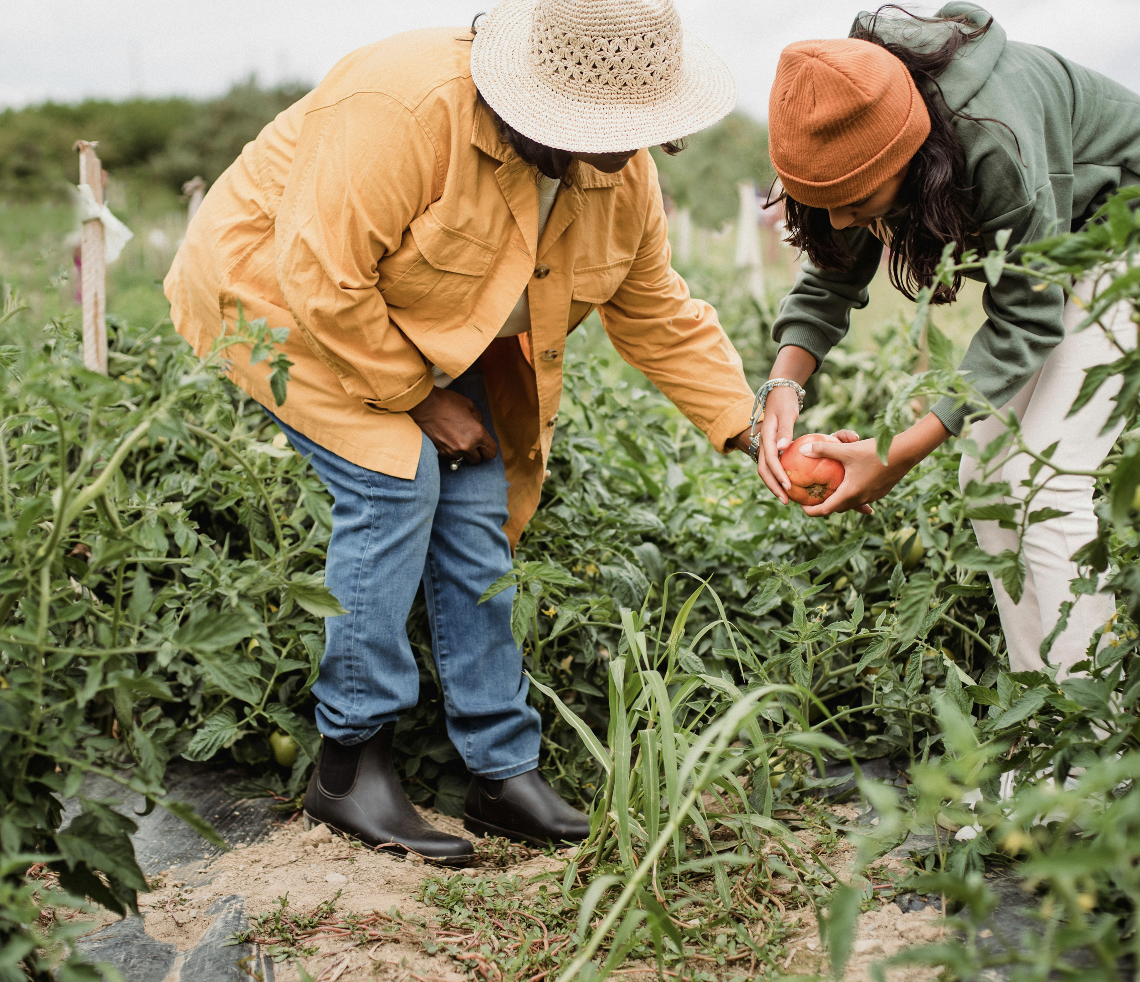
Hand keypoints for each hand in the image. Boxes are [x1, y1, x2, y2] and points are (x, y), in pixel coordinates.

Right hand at [407, 386, 497, 463]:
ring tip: (457, 437)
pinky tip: (447, 438)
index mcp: (477, 434)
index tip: (486, 446)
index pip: (491, 452)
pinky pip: (451, 456)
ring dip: (463, 451)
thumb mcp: (469, 405)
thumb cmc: (447, 402)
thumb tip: (479, 425)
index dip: (490, 449)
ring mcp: (452, 451)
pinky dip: (451, 450)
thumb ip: (478, 418)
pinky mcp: (440, 452)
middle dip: (477, 452)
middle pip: (477, 460)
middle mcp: (466, 446)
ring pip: (463, 458)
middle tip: (472, 442)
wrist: (423, 405)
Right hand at [756, 385, 801, 504]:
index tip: (788, 487)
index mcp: (766, 437)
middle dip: (773, 487)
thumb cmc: (785, 401)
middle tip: (786, 501)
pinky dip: (778, 477)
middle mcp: (763, 444)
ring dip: (774, 485)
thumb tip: (783, 447)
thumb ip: (785, 430)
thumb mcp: (787, 413)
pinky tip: (790, 484)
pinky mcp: (771, 448)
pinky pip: (773, 466)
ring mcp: (766, 447)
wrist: (779, 392)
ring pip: (766, 470)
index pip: (770, 461)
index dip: (777, 475)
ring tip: (786, 497)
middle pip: (764, 470)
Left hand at [797, 414, 951, 516]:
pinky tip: (852, 482)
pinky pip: (863, 496)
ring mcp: (873, 496)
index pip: (825, 510)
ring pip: (851, 503)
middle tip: (814, 496)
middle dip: (825, 505)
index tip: (802, 507)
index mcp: (850, 493)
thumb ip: (823, 450)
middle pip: (838, 508)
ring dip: (840, 499)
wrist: (906, 453)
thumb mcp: (846, 450)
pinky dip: (853, 493)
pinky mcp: (881, 491)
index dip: (812, 511)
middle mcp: (861, 498)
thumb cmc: (874, 451)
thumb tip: (803, 449)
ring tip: (831, 490)